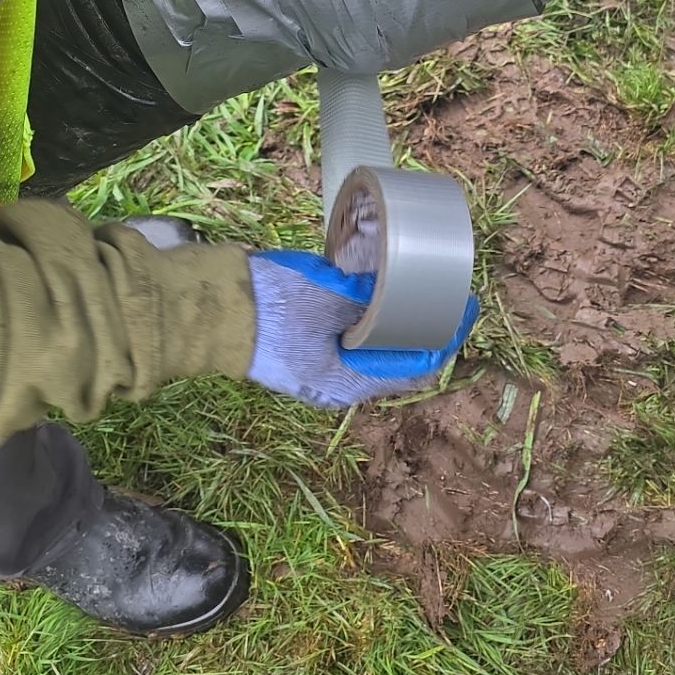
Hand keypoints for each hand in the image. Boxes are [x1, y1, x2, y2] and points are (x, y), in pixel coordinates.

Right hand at [246, 249, 478, 408]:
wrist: (209, 310)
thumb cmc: (270, 307)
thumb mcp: (330, 297)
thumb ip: (371, 299)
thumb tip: (399, 291)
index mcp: (349, 383)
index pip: (417, 367)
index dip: (445, 337)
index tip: (465, 306)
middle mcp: (338, 385)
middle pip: (398, 361)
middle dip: (424, 329)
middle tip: (445, 293)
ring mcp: (320, 370)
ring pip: (375, 350)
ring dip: (398, 324)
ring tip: (418, 290)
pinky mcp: (304, 351)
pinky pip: (352, 340)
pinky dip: (371, 320)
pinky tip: (378, 293)